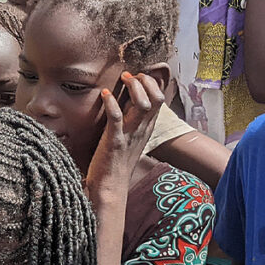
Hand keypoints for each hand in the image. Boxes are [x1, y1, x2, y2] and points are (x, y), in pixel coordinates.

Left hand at [85, 72, 162, 199]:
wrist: (110, 188)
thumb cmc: (116, 162)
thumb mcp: (131, 138)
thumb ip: (133, 120)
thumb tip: (128, 101)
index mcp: (147, 128)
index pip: (159, 99)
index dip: (151, 83)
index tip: (137, 77)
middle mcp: (142, 130)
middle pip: (156, 98)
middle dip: (145, 81)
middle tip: (130, 76)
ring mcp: (129, 135)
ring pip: (142, 104)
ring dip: (133, 87)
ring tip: (122, 80)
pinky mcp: (114, 141)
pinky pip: (116, 117)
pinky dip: (111, 102)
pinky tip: (104, 94)